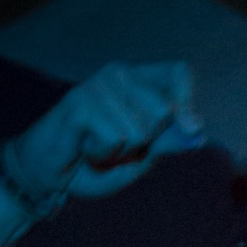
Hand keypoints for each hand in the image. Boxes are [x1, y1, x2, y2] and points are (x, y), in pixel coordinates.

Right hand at [9, 62, 201, 203]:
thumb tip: (197, 131)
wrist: (48, 174)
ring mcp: (98, 85)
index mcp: (137, 81)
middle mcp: (119, 74)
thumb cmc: (95, 163)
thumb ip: (167, 143)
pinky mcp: (81, 102)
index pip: (179, 72)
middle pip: (164, 111)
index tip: (192, 128)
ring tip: (97, 147)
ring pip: (140, 131)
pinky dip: (102, 156)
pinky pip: (116, 139)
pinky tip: (84, 149)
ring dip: (120, 153)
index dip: (189, 100)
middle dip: (146, 143)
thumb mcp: (140, 157)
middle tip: (116, 146)